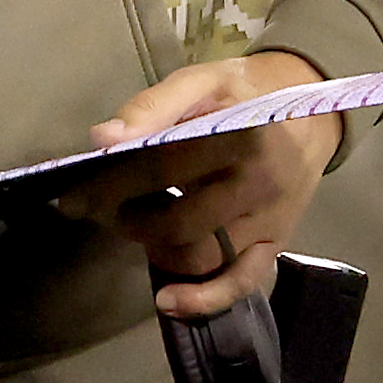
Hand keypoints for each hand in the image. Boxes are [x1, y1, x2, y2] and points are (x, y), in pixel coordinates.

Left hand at [65, 48, 328, 316]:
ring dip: (156, 252)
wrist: (311, 112)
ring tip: (135, 229)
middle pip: (177, 222)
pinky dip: (204, 299)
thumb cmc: (244, 94)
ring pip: (202, 256)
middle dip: (126, 222)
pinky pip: (243, 282)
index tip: (71, 197)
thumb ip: (152, 106)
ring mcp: (269, 218)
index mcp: (239, 135)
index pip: (160, 169)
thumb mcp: (201, 82)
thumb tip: (102, 139)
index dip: (108, 187)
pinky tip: (168, 300)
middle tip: (100, 213)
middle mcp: (259, 182)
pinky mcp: (276, 242)